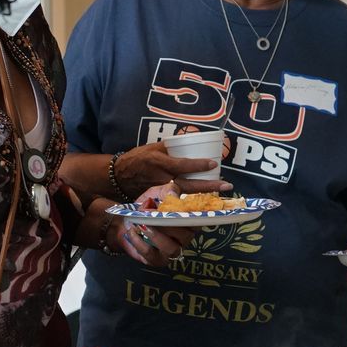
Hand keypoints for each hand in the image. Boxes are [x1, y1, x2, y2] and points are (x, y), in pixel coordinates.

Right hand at [115, 142, 231, 196]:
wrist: (119, 177)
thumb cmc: (137, 159)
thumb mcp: (152, 148)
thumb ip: (169, 147)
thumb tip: (187, 142)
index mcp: (161, 163)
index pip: (183, 165)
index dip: (199, 165)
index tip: (213, 164)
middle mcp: (162, 179)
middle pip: (189, 185)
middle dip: (209, 186)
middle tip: (227, 185)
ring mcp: (162, 193)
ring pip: (186, 197)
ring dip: (204, 197)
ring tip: (221, 195)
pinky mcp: (160, 201)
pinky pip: (178, 203)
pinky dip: (191, 204)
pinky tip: (204, 204)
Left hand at [118, 183, 197, 266]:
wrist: (127, 220)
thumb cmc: (147, 207)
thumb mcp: (158, 193)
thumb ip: (168, 192)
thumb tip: (174, 195)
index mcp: (189, 222)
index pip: (197, 222)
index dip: (189, 218)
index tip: (176, 210)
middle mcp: (184, 239)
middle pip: (185, 236)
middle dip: (169, 225)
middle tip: (153, 215)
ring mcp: (171, 252)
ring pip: (171, 248)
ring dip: (156, 235)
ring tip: (142, 225)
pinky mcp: (156, 260)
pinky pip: (151, 254)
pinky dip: (140, 242)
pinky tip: (132, 232)